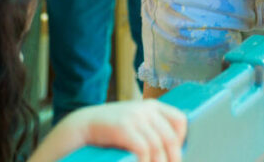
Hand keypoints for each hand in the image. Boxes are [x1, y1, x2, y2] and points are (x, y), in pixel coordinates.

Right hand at [67, 100, 186, 161]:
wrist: (81, 126)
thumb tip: (168, 151)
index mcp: (151, 106)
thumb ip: (149, 129)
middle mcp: (146, 109)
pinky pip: (143, 149)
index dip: (182, 140)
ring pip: (158, 147)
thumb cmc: (110, 130)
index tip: (175, 155)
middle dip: (173, 159)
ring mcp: (134, 117)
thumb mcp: (133, 122)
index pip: (180, 120)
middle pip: (170, 138)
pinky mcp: (123, 128)